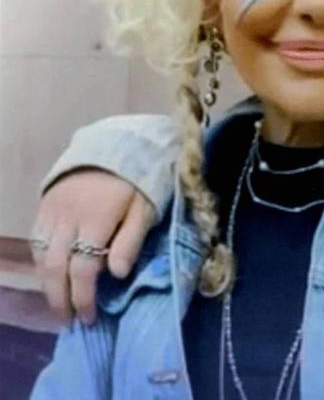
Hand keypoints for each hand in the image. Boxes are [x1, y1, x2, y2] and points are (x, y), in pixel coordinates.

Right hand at [31, 169, 155, 323]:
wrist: (118, 143)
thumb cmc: (139, 180)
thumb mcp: (146, 208)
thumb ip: (131, 241)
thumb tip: (116, 275)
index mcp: (96, 219)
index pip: (82, 268)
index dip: (84, 297)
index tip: (90, 318)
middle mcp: (68, 217)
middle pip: (55, 267)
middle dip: (62, 299)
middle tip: (70, 321)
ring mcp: (52, 211)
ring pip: (41, 257)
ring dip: (48, 285)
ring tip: (60, 306)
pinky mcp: (44, 205)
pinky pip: (36, 240)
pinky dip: (41, 262)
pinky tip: (50, 276)